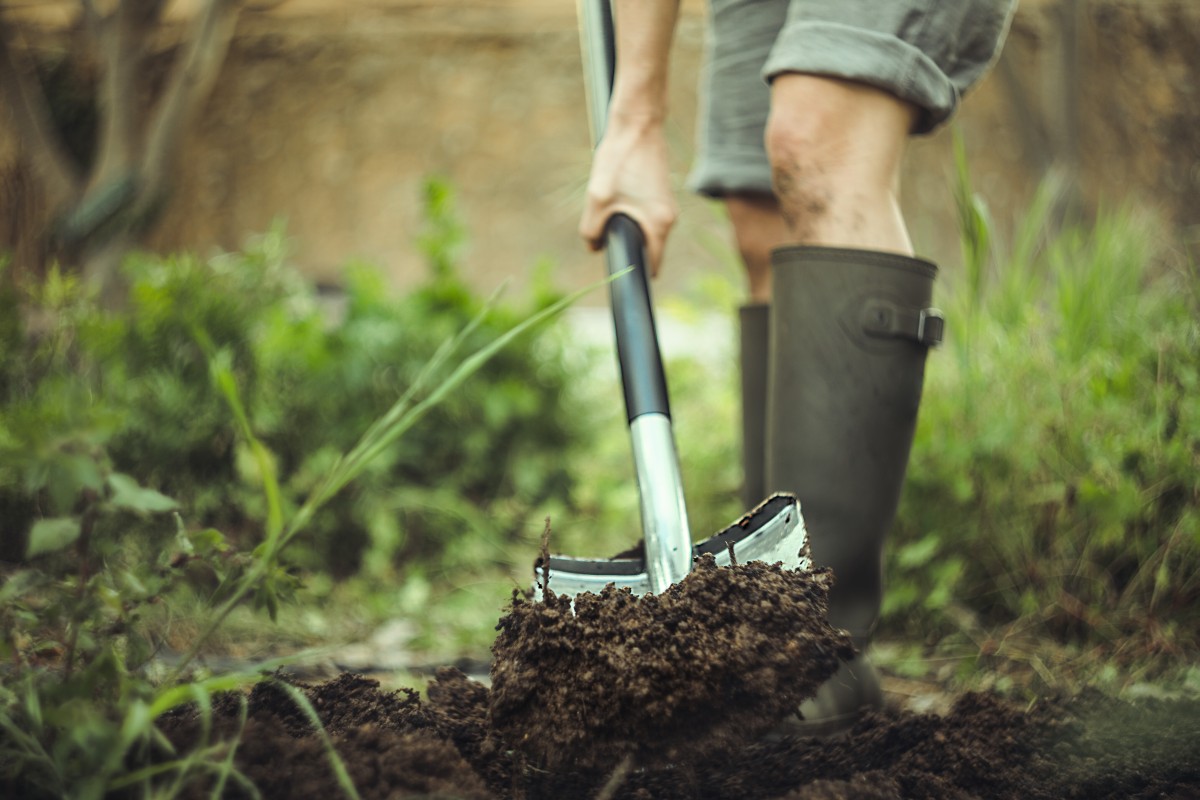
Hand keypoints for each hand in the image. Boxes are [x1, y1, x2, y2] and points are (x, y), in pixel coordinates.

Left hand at [578, 116, 677, 274]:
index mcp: (659, 224)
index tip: (617, 267)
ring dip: (626, 227)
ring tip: (610, 206)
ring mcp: (666, 206)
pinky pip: (645, 216)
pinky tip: (617, 194)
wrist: (637, 124)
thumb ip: (592, 230)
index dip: (634, 271)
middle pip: (646, 248)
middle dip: (625, 245)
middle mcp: (669, 218)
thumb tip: (594, 247)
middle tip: (604, 230)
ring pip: (643, 231)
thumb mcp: (597, 198)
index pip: (652, 265)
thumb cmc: (619, 159)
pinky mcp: (660, 195)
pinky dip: (630, 213)